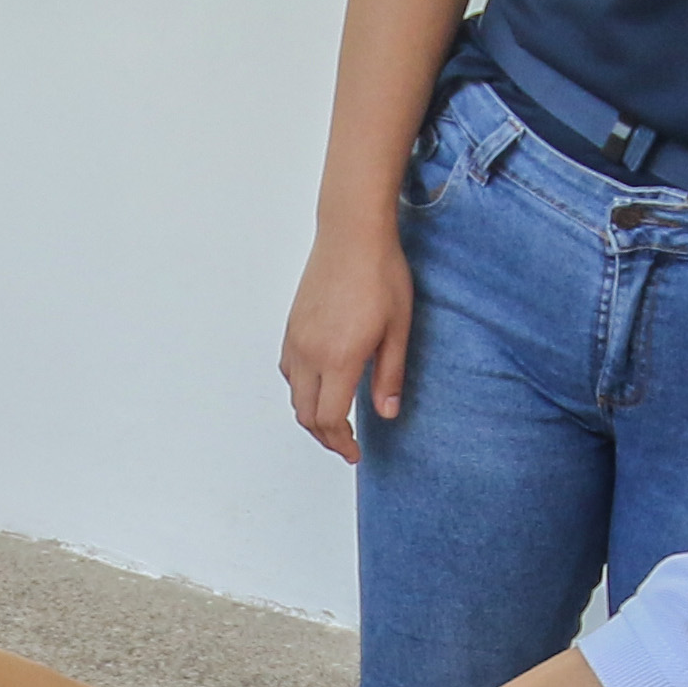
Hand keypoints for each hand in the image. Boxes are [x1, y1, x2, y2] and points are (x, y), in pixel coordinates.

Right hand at [277, 220, 412, 463]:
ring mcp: (296, 338)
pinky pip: (289, 371)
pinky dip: (302, 389)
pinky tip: (322, 386)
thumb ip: (389, 376)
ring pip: (294, 395)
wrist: (352, 233)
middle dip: (326, 437)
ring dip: (312, 415)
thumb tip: (387, 413)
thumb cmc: (380, 274)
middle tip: (347, 444)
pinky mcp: (292, 326)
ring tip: (335, 421)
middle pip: (306, 414)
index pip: (330, 419)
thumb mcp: (397, 329)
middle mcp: (310, 352)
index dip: (341, 443)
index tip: (355, 453)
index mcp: (339, 357)